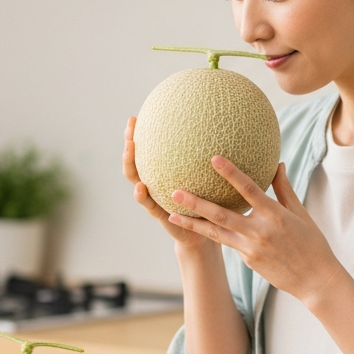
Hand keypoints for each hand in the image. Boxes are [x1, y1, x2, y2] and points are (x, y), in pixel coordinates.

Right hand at [123, 118, 215, 252]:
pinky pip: (149, 205)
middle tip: (129, 132)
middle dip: (129, 147)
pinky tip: (141, 188)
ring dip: (130, 167)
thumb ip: (207, 163)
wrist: (203, 235)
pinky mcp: (160, 216)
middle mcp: (155, 187)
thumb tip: (225, 132)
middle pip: (135, 164)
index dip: (138, 136)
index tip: (135, 118)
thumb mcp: (207, 184)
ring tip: (128, 153)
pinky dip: (143, 196)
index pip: (147, 154)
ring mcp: (155, 201)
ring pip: (136, 182)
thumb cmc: (206, 206)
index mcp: (164, 177)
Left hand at [168, 157, 352, 305]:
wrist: (314, 279)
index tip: (214, 159)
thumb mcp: (300, 213)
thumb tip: (277, 164)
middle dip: (196, 203)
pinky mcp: (247, 260)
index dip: (231, 173)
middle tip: (175, 192)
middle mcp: (259, 231)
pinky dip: (210, 234)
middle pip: (221, 214)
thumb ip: (284, 189)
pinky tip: (195, 227)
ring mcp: (250, 248)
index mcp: (274, 215)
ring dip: (192, 223)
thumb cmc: (311, 242)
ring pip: (215, 232)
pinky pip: (227, 242)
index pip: (249, 189)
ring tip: (170, 215)